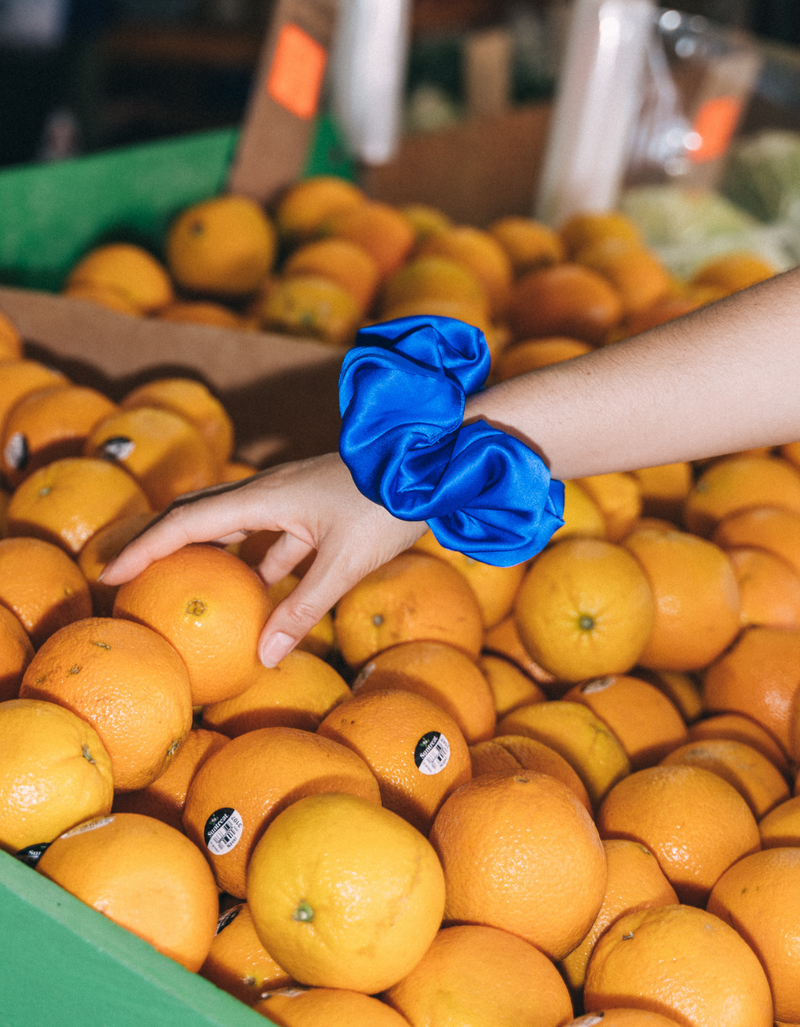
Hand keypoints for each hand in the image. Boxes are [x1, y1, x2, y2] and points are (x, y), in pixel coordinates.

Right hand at [101, 452, 426, 666]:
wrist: (430, 467)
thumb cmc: (386, 505)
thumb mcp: (344, 562)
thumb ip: (303, 607)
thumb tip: (264, 655)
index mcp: (265, 496)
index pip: (189, 521)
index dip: (147, 547)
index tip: (111, 572)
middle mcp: (268, 493)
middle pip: (198, 516)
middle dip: (160, 543)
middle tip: (126, 574)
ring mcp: (289, 501)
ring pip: (232, 528)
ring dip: (205, 555)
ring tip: (181, 588)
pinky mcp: (309, 511)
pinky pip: (268, 542)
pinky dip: (254, 568)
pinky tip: (256, 600)